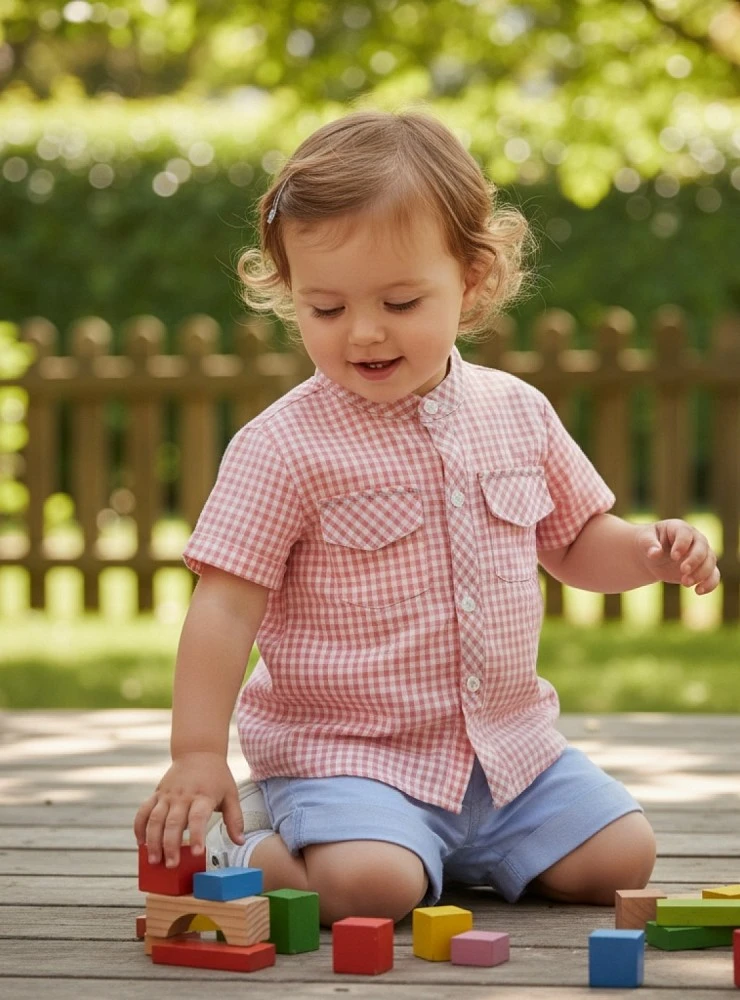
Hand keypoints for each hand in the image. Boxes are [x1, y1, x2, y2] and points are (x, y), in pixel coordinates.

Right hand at [133, 751, 243, 868]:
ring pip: (155, 818)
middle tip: (171, 865)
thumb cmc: (217, 777)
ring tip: (153, 860)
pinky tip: (141, 842)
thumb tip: (240, 842)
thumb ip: (235, 819)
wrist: (198, 752)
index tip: (197, 852)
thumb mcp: (231, 794)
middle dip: (171, 845)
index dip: (197, 835)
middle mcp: (183, 796)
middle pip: (174, 822)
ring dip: (153, 840)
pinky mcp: (157, 793)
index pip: (198, 817)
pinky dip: (139, 826)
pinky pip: (143, 811)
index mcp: (203, 796)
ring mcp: (167, 795)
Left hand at [636, 519, 719, 594]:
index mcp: (679, 528)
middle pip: (702, 548)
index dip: (682, 544)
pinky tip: (698, 591)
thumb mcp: (644, 540)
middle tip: (683, 571)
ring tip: (685, 583)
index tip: (674, 557)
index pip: (686, 534)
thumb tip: (654, 553)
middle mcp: (695, 539)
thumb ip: (650, 545)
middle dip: (694, 560)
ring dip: (700, 574)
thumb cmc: (649, 543)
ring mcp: (701, 554)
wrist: (654, 556)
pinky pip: (714, 575)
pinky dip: (710, 584)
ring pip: (710, 562)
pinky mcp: (703, 568)